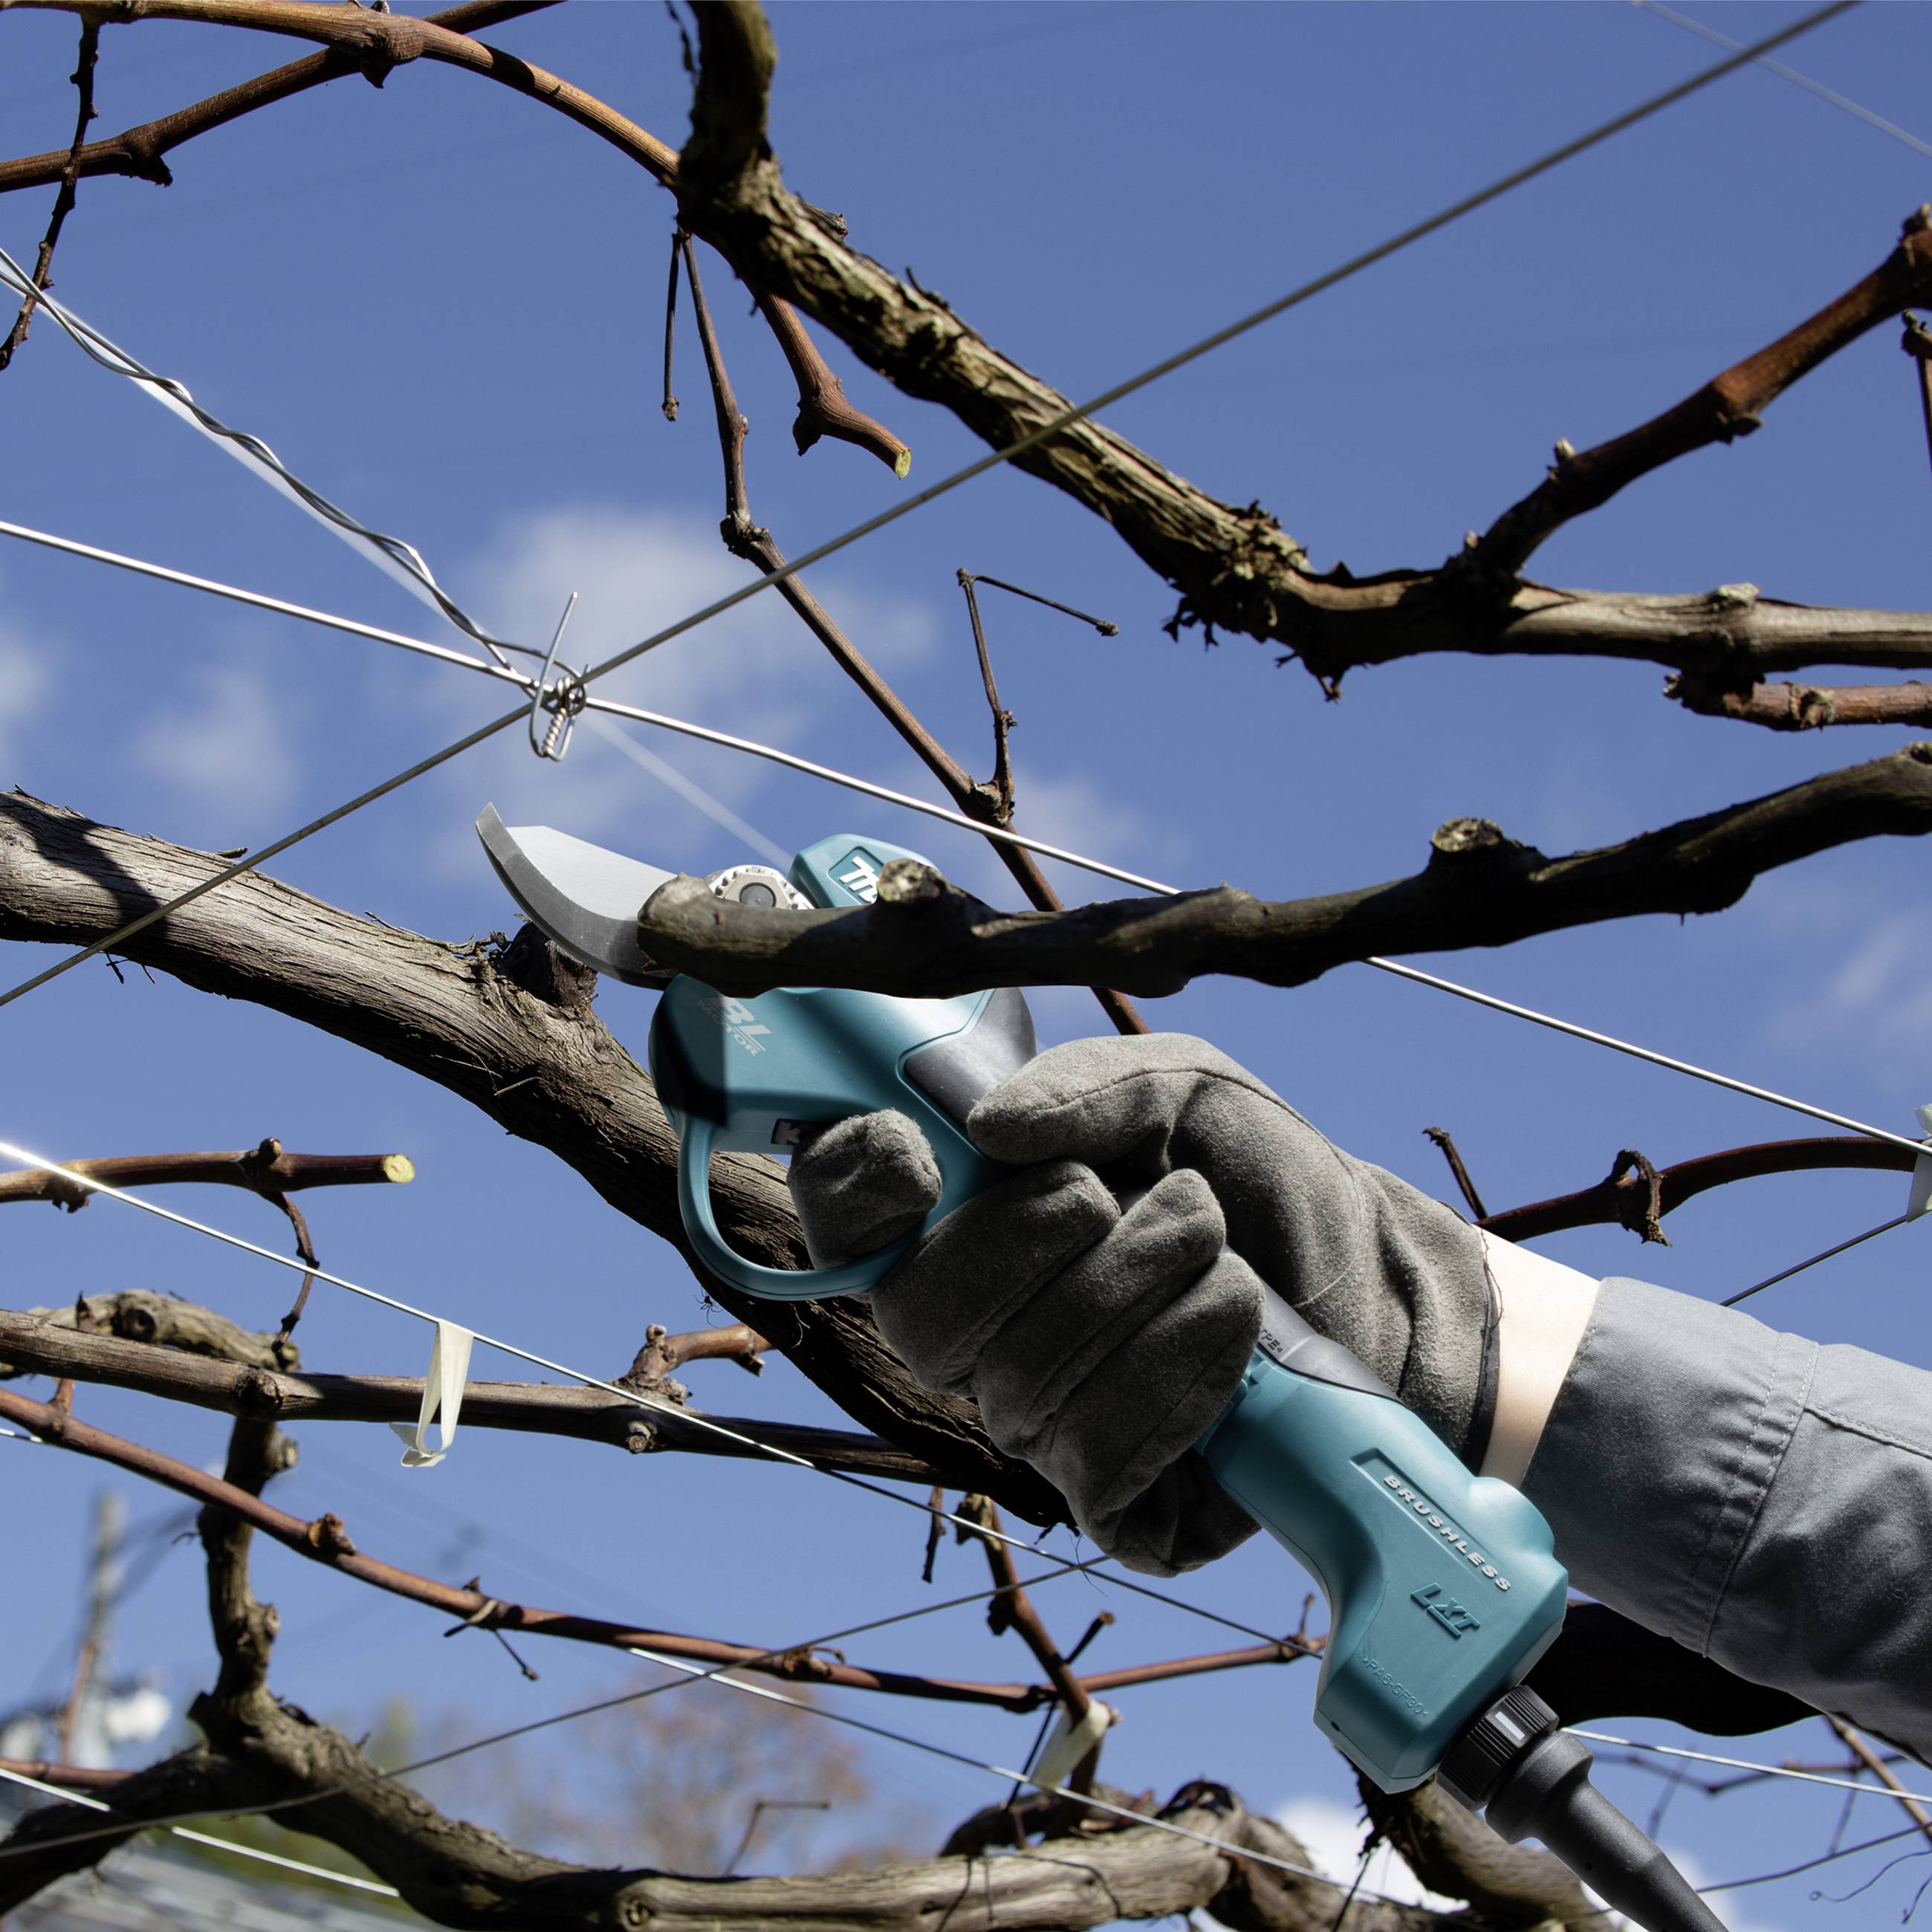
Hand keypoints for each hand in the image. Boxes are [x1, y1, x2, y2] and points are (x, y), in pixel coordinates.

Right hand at [789, 1034, 1493, 1573]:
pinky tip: (1234, 1332)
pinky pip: (1100, 1464)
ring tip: (1220, 1252)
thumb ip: (1092, 1087)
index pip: (848, 1220)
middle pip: (925, 1320)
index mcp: (969, 1221)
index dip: (851, 1189)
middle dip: (1032, 1244)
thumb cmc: (1256, 1175)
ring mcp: (1044, 1424)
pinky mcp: (1120, 1503)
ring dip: (1140, 1294)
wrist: (1373, 1278)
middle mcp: (984, 1333)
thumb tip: (991, 1127)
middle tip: (1127, 1194)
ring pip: (1023, 1388)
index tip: (918, 1154)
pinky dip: (1178, 1381)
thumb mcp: (1185, 1087)